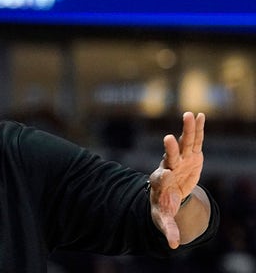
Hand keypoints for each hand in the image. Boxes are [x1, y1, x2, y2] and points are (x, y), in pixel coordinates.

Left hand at [149, 112, 204, 248]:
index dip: (163, 176)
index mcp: (160, 182)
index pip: (161, 178)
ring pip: (183, 144)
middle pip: (169, 157)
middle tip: (169, 139)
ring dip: (187, 130)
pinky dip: (197, 129)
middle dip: (170, 149)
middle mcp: (168, 167)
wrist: (167, 193)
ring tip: (189, 116)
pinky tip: (199, 115)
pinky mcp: (190, 155)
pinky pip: (194, 140)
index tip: (166, 174)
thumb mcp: (163, 218)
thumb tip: (171, 246)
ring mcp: (180, 159)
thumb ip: (166, 228)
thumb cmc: (164, 205)